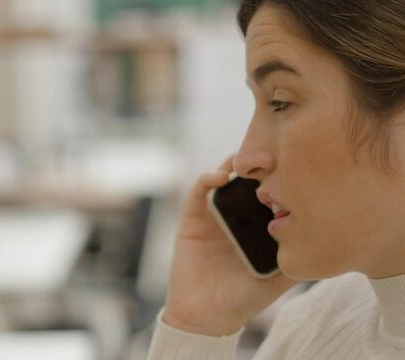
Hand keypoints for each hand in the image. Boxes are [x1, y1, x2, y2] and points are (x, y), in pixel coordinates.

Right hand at [163, 155, 294, 335]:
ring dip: (235, 163)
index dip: (280, 176)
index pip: (269, 190)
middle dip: (260, 165)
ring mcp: (213, 213)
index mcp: (257, 224)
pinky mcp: (192, 216)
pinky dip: (209, 177)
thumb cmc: (244, 297)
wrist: (208, 315)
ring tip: (249, 159)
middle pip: (248, 178)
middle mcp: (236, 214)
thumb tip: (329, 233)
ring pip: (225, 176)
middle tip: (273, 155)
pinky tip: (222, 177)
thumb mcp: (280, 275)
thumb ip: (298, 255)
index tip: (296, 166)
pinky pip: (199, 190)